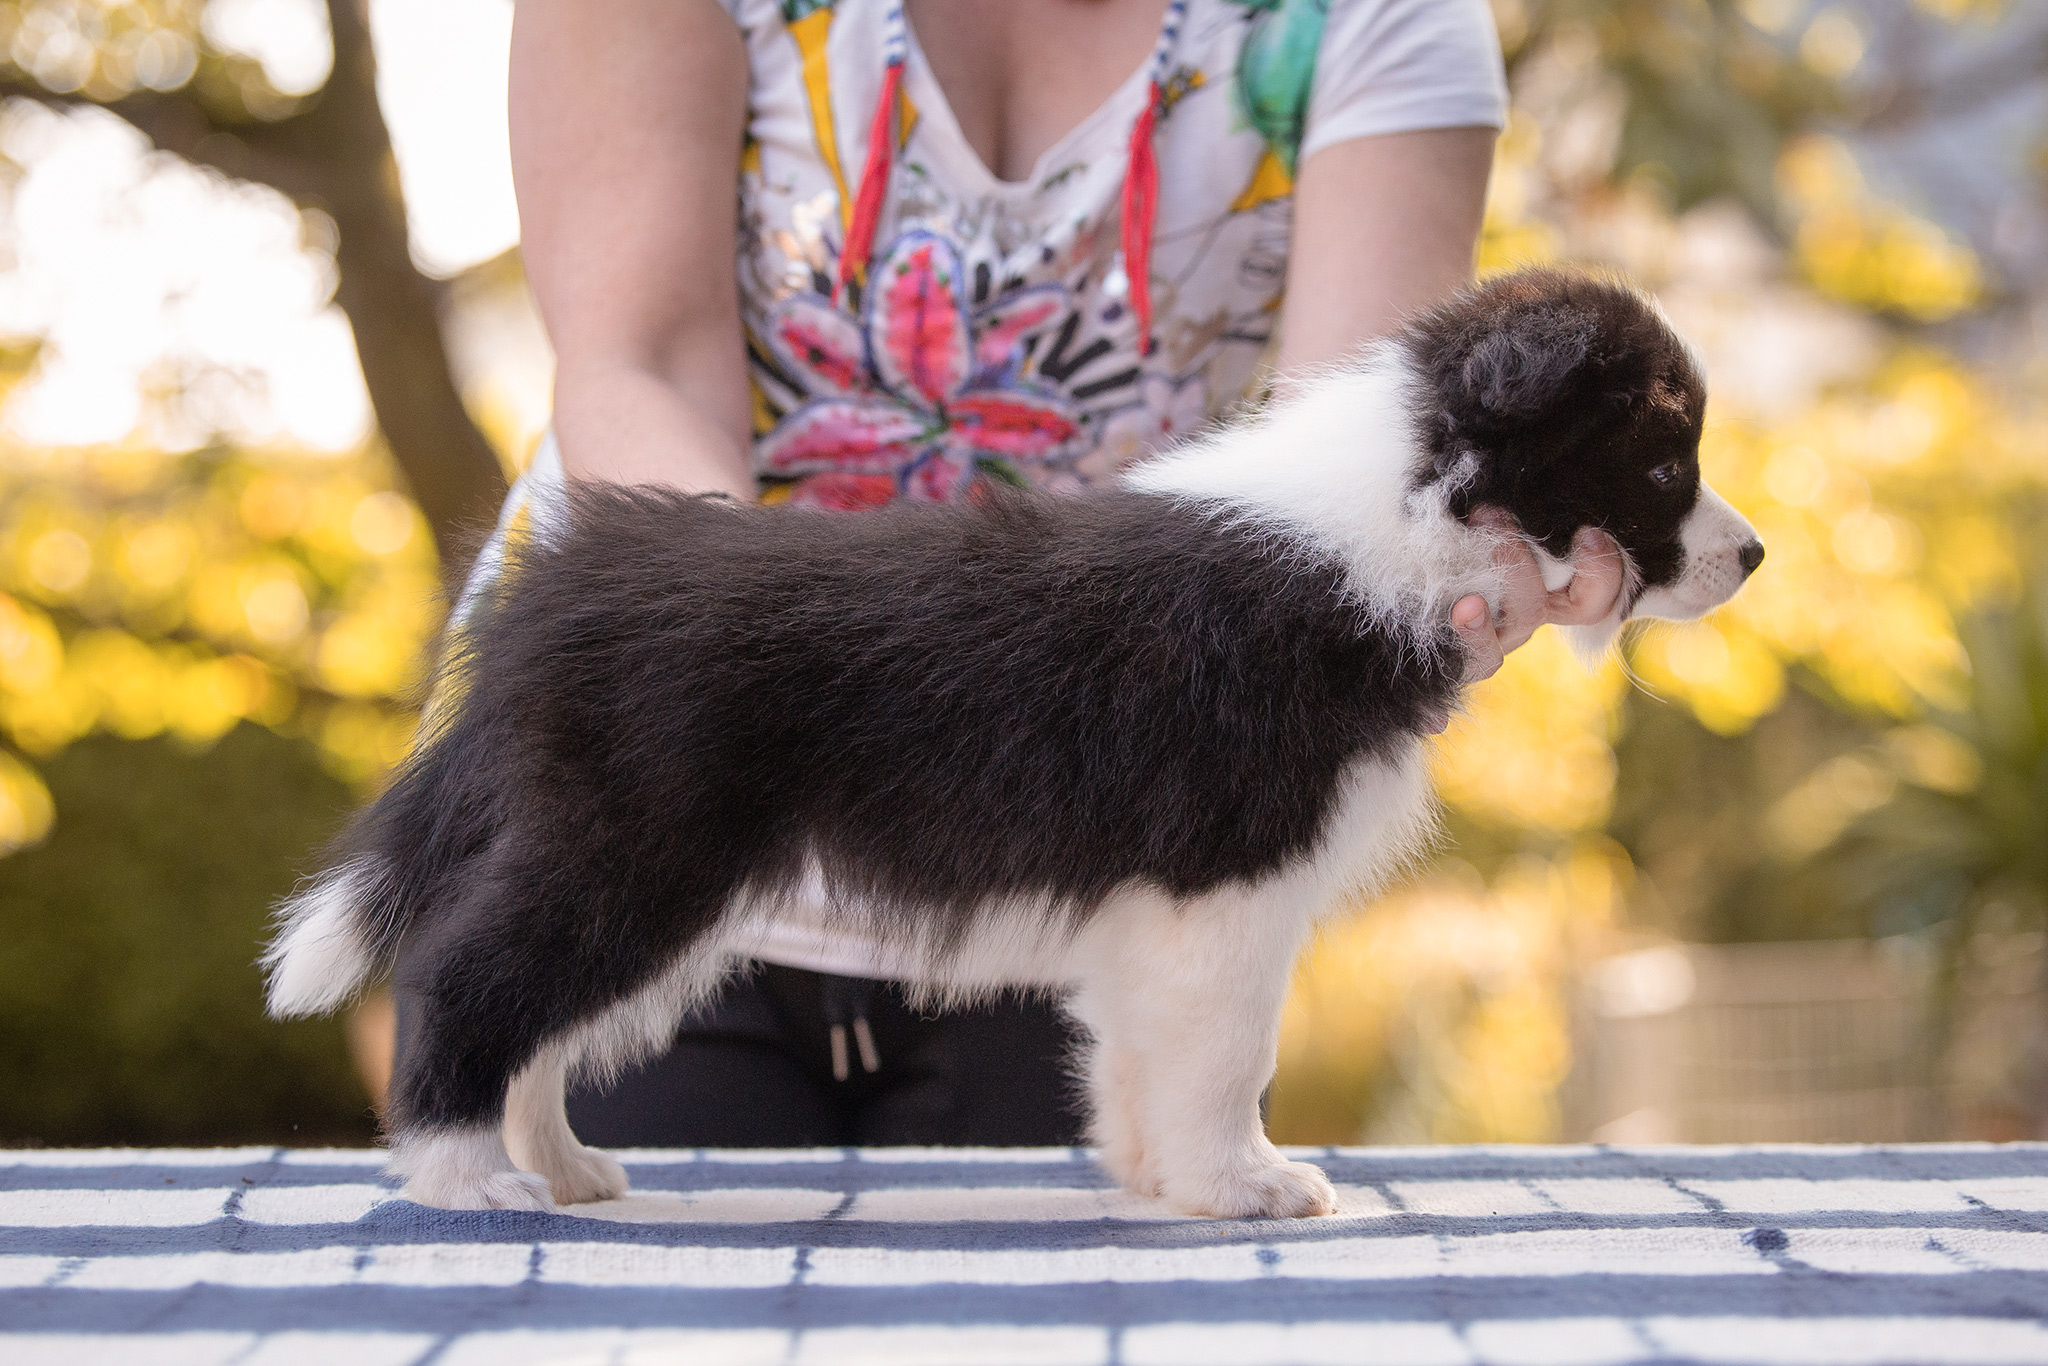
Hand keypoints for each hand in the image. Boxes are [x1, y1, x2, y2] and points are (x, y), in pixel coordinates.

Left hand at [1429, 509, 1624, 731]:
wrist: (1391, 589)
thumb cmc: (1450, 539)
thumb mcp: (1479, 525)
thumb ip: (1500, 516)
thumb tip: (1559, 510)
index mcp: (1540, 596)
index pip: (1591, 599)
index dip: (1601, 575)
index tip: (1588, 534)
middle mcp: (1515, 626)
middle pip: (1535, 613)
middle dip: (1517, 569)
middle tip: (1489, 519)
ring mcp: (1480, 652)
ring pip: (1490, 655)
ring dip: (1476, 630)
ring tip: (1463, 606)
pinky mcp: (1442, 674)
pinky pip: (1441, 693)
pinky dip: (1432, 708)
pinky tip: (1430, 717)